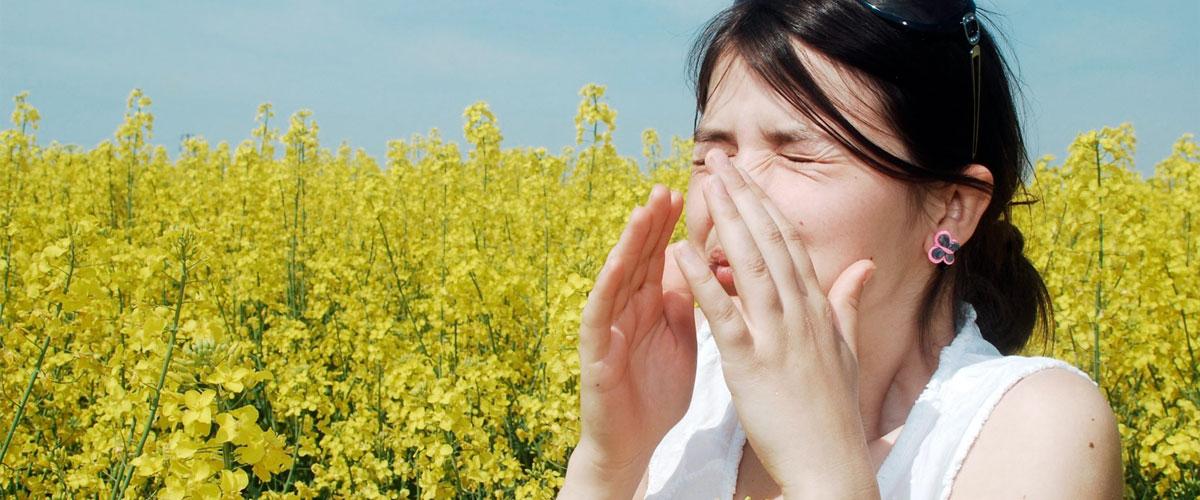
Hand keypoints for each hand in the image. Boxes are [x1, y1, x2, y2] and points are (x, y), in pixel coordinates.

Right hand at [570, 184, 694, 492]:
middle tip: (666, 187)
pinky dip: (608, 286)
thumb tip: (697, 269)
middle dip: (652, 222)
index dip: (672, 226)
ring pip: (617, 276)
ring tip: (642, 212)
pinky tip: (617, 264)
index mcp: (650, 305)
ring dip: (629, 244)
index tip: (691, 192)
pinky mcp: (595, 352)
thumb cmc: (656, 393)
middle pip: (639, 258)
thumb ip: (684, 306)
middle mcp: (626, 309)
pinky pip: (599, 314)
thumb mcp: (680, 341)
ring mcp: (608, 327)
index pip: (661, 256)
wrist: (634, 443)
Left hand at [671, 150, 879, 496]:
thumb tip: (864, 266)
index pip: (789, 243)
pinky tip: (679, 251)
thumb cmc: (832, 411)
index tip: (746, 175)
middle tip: (720, 159)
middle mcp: (800, 313)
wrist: (831, 464)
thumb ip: (847, 303)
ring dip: (726, 221)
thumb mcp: (844, 350)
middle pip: (770, 241)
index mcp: (817, 308)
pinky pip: (723, 313)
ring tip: (706, 184)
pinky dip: (701, 280)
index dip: (765, 204)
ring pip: (750, 265)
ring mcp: (777, 336)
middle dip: (744, 196)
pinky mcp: (751, 363)